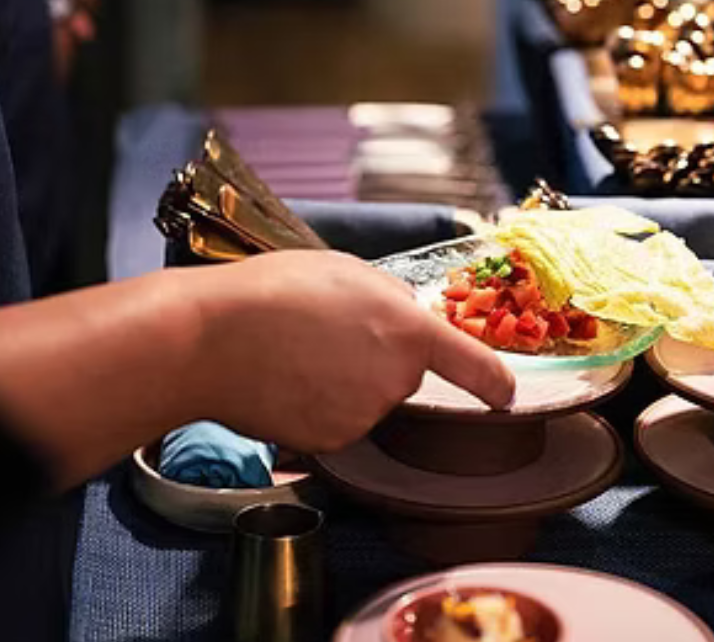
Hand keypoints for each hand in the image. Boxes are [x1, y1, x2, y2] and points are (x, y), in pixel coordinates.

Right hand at [191, 250, 514, 451]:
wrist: (208, 340)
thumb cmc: (272, 293)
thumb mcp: (347, 272)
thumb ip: (391, 301)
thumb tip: (405, 319)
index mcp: (409, 332)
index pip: (475, 366)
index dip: (495, 381)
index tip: (505, 393)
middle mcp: (395, 381)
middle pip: (403, 374)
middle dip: (377, 358)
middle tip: (326, 331)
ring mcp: (363, 416)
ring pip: (368, 400)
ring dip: (344, 382)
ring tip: (296, 351)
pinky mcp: (330, 442)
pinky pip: (336, 422)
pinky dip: (318, 407)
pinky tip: (286, 380)